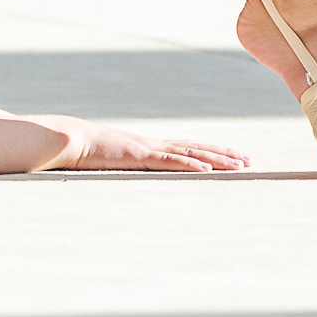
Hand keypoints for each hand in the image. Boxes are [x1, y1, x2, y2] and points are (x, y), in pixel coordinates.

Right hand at [53, 118, 250, 172]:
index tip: (232, 156)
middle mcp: (154, 145)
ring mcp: (149, 149)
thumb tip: (123, 177)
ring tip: (240, 164)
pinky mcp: (140, 155)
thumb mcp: (108, 163)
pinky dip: (190, 164)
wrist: (67, 140)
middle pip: (197, 148)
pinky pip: (170, 161)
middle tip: (249, 160)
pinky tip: (207, 169)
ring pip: (191, 153)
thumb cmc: (84, 152)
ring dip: (217, 159)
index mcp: (148, 148)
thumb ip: (121, 168)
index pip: (187, 148)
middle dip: (224, 154)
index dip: (211, 152)